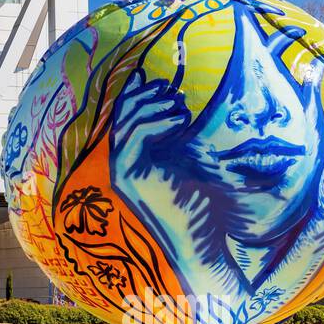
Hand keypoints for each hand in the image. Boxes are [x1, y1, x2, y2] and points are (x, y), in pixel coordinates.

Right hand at [108, 69, 221, 292]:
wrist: (201, 242)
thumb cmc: (202, 207)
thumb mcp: (193, 162)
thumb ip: (182, 137)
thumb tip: (184, 105)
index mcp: (133, 159)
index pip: (123, 117)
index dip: (136, 93)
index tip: (160, 82)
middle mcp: (121, 164)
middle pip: (120, 115)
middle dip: (145, 95)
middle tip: (172, 90)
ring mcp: (122, 170)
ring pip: (127, 122)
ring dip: (154, 106)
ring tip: (181, 106)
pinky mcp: (129, 175)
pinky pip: (136, 136)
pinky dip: (157, 122)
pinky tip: (180, 121)